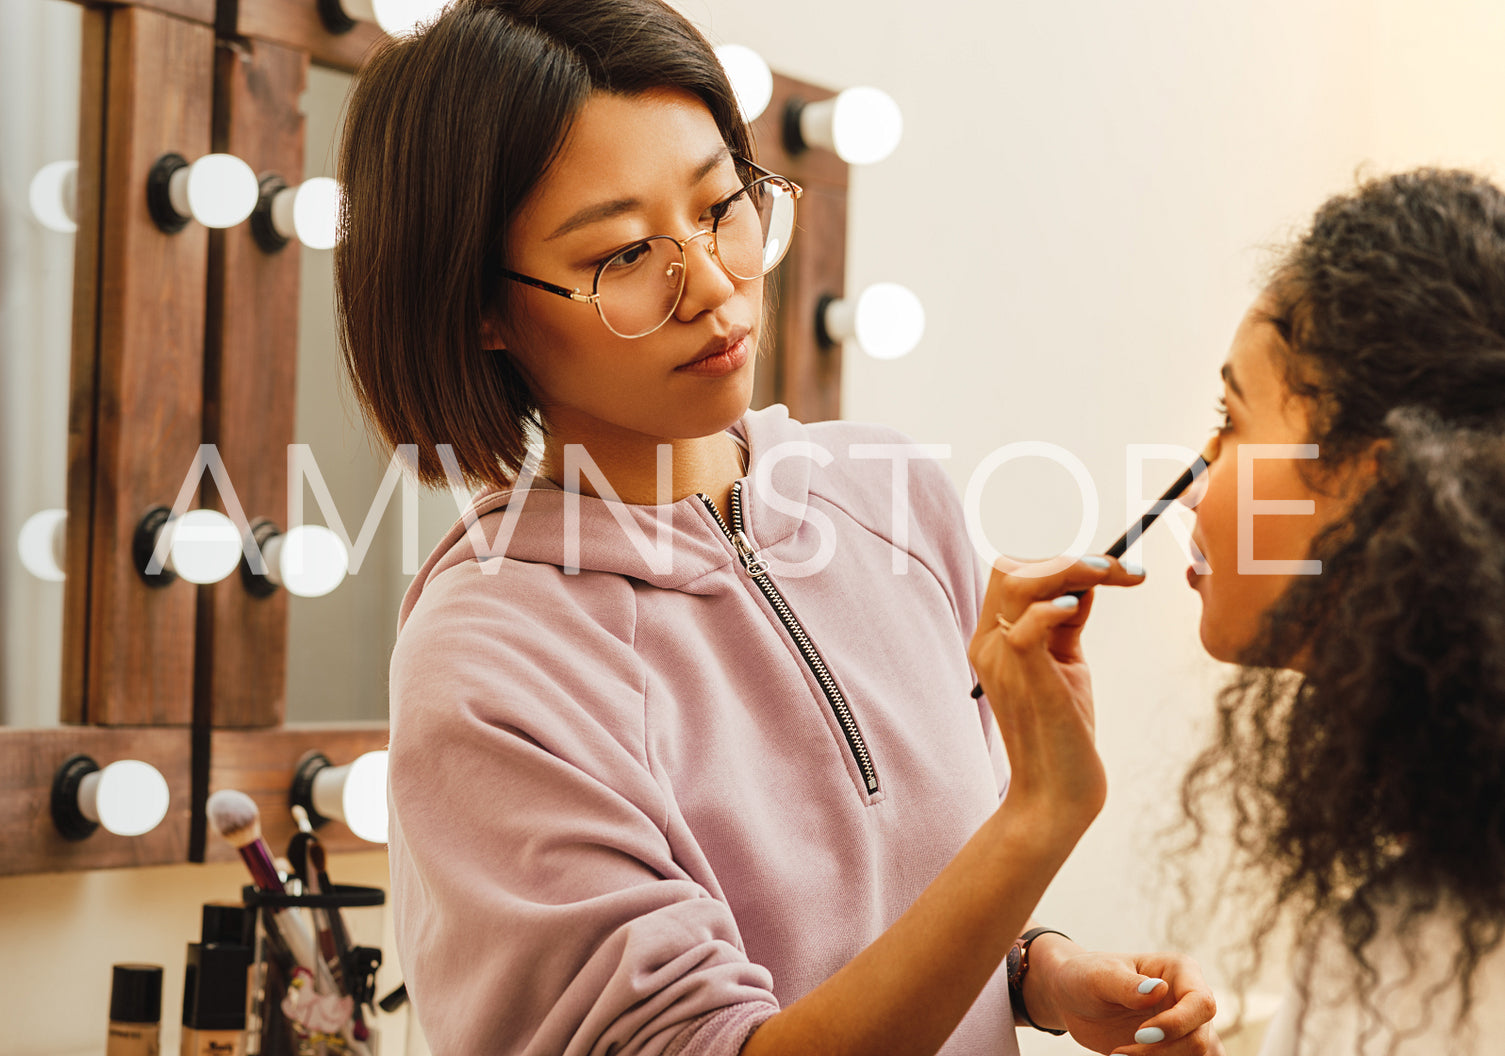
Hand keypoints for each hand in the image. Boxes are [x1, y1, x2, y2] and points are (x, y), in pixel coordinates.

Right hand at [967, 555, 1144, 822]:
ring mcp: (1000, 660)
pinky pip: (1025, 627)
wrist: (1057, 797)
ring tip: (1107, 573)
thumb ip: (1066, 622)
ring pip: (1018, 583)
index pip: (1012, 571)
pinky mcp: (1023, 679)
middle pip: (1010, 567)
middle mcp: (988, 644)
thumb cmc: (1065, 733)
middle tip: (1116, 568)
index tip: (1109, 563)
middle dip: (1066, 555)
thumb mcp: (1066, 664)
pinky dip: (1052, 607)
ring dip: (1068, 568)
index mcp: (994, 638)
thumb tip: (1084, 581)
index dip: (1056, 556)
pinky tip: (1079, 606)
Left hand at [1034, 946, 1223, 1055]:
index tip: (1140, 1034)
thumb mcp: (1098, 976)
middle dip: (1162, 1051)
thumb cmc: (1086, 976)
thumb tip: (1159, 989)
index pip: (1201, 1003)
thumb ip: (1126, 984)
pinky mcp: (1170, 1047)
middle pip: (1198, 1038)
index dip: (1177, 1024)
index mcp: (1179, 971)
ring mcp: (1182, 1026)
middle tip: (1120, 1053)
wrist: (1072, 998)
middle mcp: (1187, 1000)